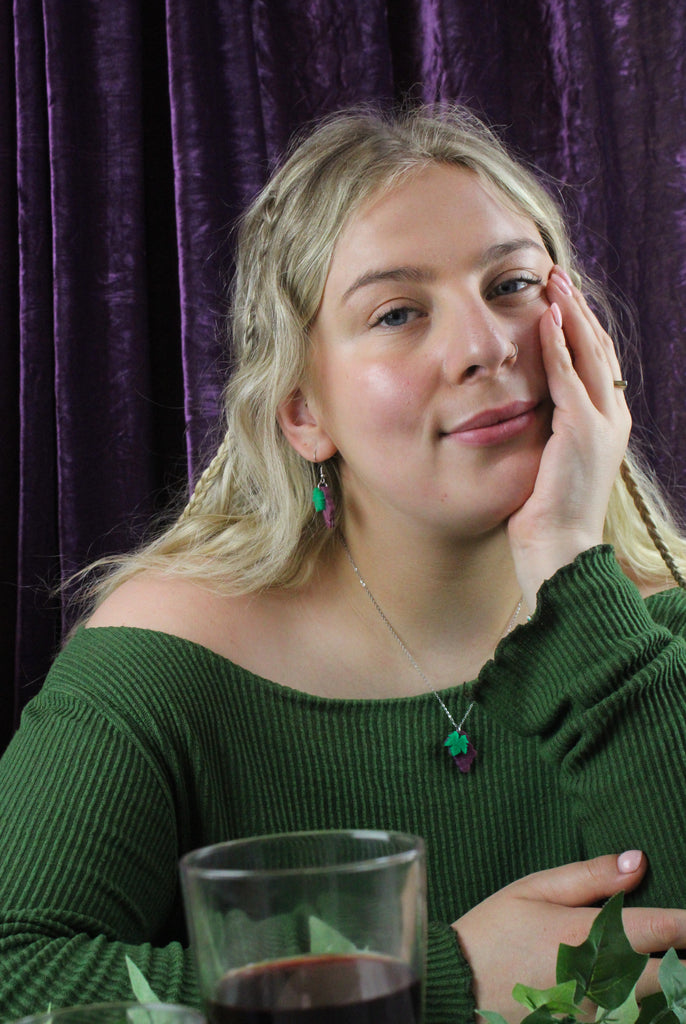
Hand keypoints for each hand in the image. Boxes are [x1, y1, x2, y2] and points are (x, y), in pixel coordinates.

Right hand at [453, 851, 685, 1022]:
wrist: (457, 988)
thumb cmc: (493, 931)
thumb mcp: (533, 889)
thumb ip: (590, 876)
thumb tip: (638, 860)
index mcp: (589, 936)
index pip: (662, 929)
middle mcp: (602, 980)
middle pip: (673, 979)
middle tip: (685, 944)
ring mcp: (598, 1013)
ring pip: (655, 1004)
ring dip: (666, 984)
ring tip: (668, 964)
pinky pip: (629, 1018)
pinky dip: (643, 1005)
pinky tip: (638, 989)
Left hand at [507, 267, 630, 607]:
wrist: (559, 552)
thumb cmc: (544, 516)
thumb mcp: (547, 465)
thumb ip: (544, 431)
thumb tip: (524, 411)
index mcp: (606, 424)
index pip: (595, 362)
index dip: (579, 327)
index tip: (558, 298)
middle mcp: (612, 417)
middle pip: (598, 347)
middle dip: (578, 308)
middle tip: (557, 274)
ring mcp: (602, 424)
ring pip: (589, 353)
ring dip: (570, 314)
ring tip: (553, 281)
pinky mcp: (582, 432)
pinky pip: (569, 377)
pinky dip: (557, 345)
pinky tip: (545, 317)